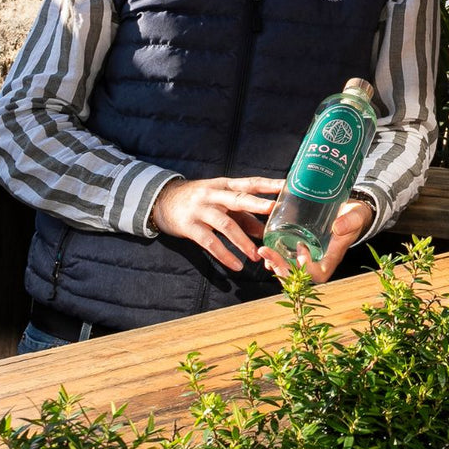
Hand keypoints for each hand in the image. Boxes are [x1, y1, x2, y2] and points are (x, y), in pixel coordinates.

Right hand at [150, 176, 284, 271]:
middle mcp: (213, 195)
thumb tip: (266, 229)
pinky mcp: (189, 227)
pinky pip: (209, 242)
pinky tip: (236, 265)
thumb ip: (243, 215)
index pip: (250, 182)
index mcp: (225, 185)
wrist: (161, 200)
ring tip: (257, 255)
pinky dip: (224, 255)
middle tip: (274, 210)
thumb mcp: (221, 202)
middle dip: (256, 204)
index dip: (269, 184)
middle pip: (237, 198)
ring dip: (243, 241)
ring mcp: (200, 210)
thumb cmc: (200, 200)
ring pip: (225, 224)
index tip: (287, 185)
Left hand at [258, 198, 375, 283]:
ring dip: (275, 264)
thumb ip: (349, 221)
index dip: (307, 267)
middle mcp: (320, 261)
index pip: (319, 274)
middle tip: (267, 253)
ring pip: (290, 271)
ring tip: (263, 251)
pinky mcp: (304, 250)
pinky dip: (276, 258)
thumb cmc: (356, 216)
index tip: (301, 248)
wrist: (353, 212)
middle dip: (281, 268)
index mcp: (333, 257)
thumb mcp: (356, 217)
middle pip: (299, 277)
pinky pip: (288, 261)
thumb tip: (337, 227)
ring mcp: (311, 257)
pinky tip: (267, 249)